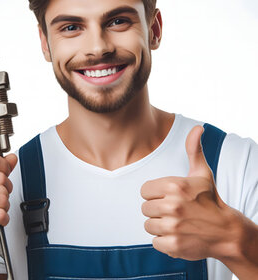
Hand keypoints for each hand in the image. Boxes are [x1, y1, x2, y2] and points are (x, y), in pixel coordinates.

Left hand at [140, 125, 240, 259]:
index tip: (171, 198)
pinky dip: (165, 242)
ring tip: (178, 223)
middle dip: (158, 211)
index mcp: (174, 186)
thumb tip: (197, 128)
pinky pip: (155, 242)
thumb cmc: (210, 201)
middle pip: (145, 208)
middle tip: (177, 212)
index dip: (156, 195)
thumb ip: (194, 150)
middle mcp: (172, 206)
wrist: (227, 232)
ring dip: (160, 226)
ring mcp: (172, 226)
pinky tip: (179, 236)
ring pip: (148, 225)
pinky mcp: (172, 244)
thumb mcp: (202, 174)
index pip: (144, 191)